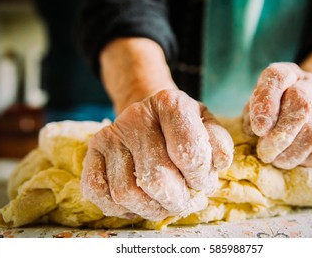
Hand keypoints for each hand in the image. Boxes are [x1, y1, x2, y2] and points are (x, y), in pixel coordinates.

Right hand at [81, 89, 233, 220]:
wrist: (150, 116)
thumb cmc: (183, 127)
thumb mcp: (207, 126)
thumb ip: (219, 143)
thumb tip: (218, 163)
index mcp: (170, 103)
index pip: (188, 152)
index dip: (200, 178)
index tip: (202, 182)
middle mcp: (136, 116)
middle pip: (155, 178)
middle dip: (176, 200)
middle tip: (184, 201)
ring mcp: (111, 134)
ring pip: (126, 192)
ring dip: (151, 209)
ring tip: (164, 204)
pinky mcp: (92, 151)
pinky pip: (98, 192)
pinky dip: (119, 208)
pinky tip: (138, 201)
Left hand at [243, 62, 311, 168]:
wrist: (303, 111)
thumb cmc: (270, 110)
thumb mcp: (256, 105)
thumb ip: (253, 114)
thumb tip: (256, 131)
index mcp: (287, 74)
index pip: (278, 77)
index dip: (266, 101)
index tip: (258, 128)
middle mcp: (311, 86)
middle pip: (301, 103)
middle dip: (280, 133)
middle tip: (265, 151)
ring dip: (290, 151)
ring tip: (274, 159)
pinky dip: (306, 158)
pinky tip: (292, 159)